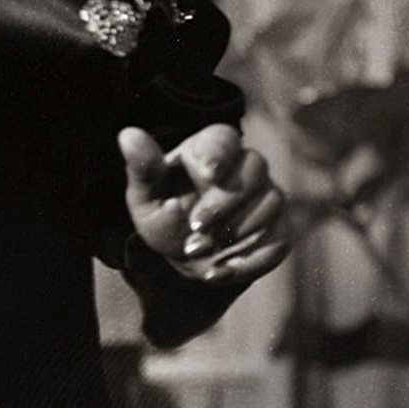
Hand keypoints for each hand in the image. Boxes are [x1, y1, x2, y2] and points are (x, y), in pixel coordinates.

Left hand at [120, 124, 289, 285]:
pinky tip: (215, 272)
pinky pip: (278, 241)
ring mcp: (268, 197)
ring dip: (232, 231)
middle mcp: (246, 168)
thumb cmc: (165, 215)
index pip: (224, 138)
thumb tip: (128, 135)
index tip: (209, 173)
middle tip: (196, 226)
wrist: (186, 255)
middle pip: (254, 168)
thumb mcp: (146, 197)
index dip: (219, 153)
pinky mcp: (280, 230)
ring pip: (270, 203)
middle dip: (224, 201)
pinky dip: (247, 261)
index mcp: (210, 151)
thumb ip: (142, 169)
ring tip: (195, 249)